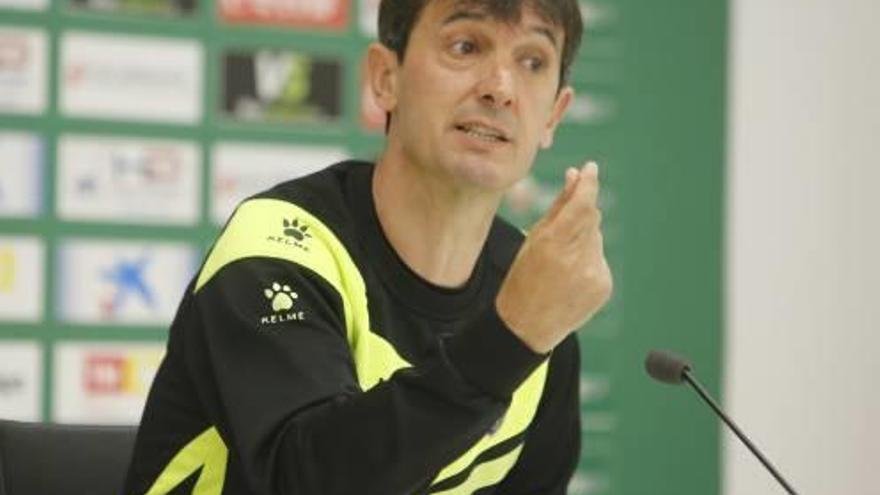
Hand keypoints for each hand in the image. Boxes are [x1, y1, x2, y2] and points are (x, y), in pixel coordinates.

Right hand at [496, 162, 612, 353]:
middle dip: (579, 216)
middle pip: (591, 218)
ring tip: (559, 264)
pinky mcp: (603, 286)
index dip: (589, 183)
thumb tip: (574, 175)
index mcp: (553, 244)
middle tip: (559, 232)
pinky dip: (588, 260)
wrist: (525, 327)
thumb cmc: (522, 279)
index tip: (591, 167)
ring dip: (582, 241)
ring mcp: (593, 273)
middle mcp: (577, 258)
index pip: (583, 203)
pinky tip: (569, 277)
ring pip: (596, 239)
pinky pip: (600, 260)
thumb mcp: (532, 240)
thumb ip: (557, 206)